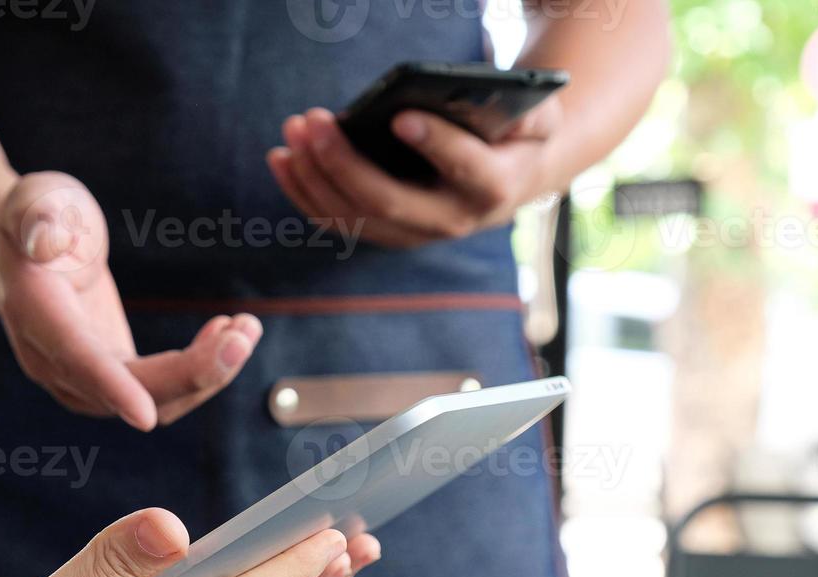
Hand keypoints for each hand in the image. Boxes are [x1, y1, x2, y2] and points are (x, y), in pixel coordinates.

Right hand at [0, 172, 261, 429]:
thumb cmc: (35, 216)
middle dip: (193, 371)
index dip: (111, 386)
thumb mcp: (35, 200)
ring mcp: (83, 379)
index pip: (76, 358)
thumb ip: (39, 217)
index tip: (143, 416)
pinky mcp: (112, 377)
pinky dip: (200, 369)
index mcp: (36, 315)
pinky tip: (226, 332)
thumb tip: (45, 237)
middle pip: (130, 390)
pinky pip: (160, 391)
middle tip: (244, 332)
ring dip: (207, 373)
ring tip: (246, 327)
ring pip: (153, 401)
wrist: (25, 252)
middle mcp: (55, 361)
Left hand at [266, 99, 563, 248]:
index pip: (464, 168)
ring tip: (294, 128)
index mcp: (491, 187)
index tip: (401, 116)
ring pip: (351, 214)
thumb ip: (530, 112)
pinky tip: (281, 158)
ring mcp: (409, 233)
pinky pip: (334, 220)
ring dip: (312, 173)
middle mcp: (447, 220)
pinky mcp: (382, 232)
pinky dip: (301, 191)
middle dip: (342, 160)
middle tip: (313, 120)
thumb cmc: (517, 136)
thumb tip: (492, 101)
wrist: (505, 179)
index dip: (435, 143)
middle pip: (386, 200)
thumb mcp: (537, 118)